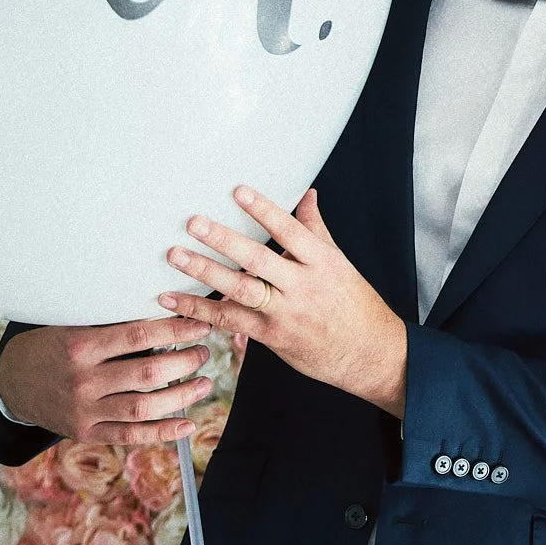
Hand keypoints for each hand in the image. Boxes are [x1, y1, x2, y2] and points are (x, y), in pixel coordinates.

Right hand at [0, 317, 213, 444]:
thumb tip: (165, 304)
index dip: (176, 329)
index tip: (201, 324)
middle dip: (185, 362)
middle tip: (204, 352)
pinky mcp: (86, 432)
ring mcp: (84, 410)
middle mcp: (83, 381)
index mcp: (81, 346)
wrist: (14, 381)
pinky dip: (162, 433)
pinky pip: (130, 435)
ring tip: (205, 383)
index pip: (140, 335)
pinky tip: (188, 424)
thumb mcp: (75, 325)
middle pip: (148, 374)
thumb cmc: (55, 345)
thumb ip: (113, 320)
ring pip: (143, 408)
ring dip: (182, 396)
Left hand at [160, 186, 407, 415]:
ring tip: (177, 256)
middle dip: (224, 240)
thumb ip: (316, 228)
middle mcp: (303, 285)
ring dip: (206, 272)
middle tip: (194, 223)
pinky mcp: (272, 336)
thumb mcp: (339, 262)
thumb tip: (307, 195)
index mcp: (322, 262)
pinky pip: (232, 321)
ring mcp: (286, 313)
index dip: (264, 210)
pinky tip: (175, 301)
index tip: (238, 191)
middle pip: (258, 259)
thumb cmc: (355, 304)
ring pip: (241, 290)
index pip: (290, 230)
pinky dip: (202, 311)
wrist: (370, 352)